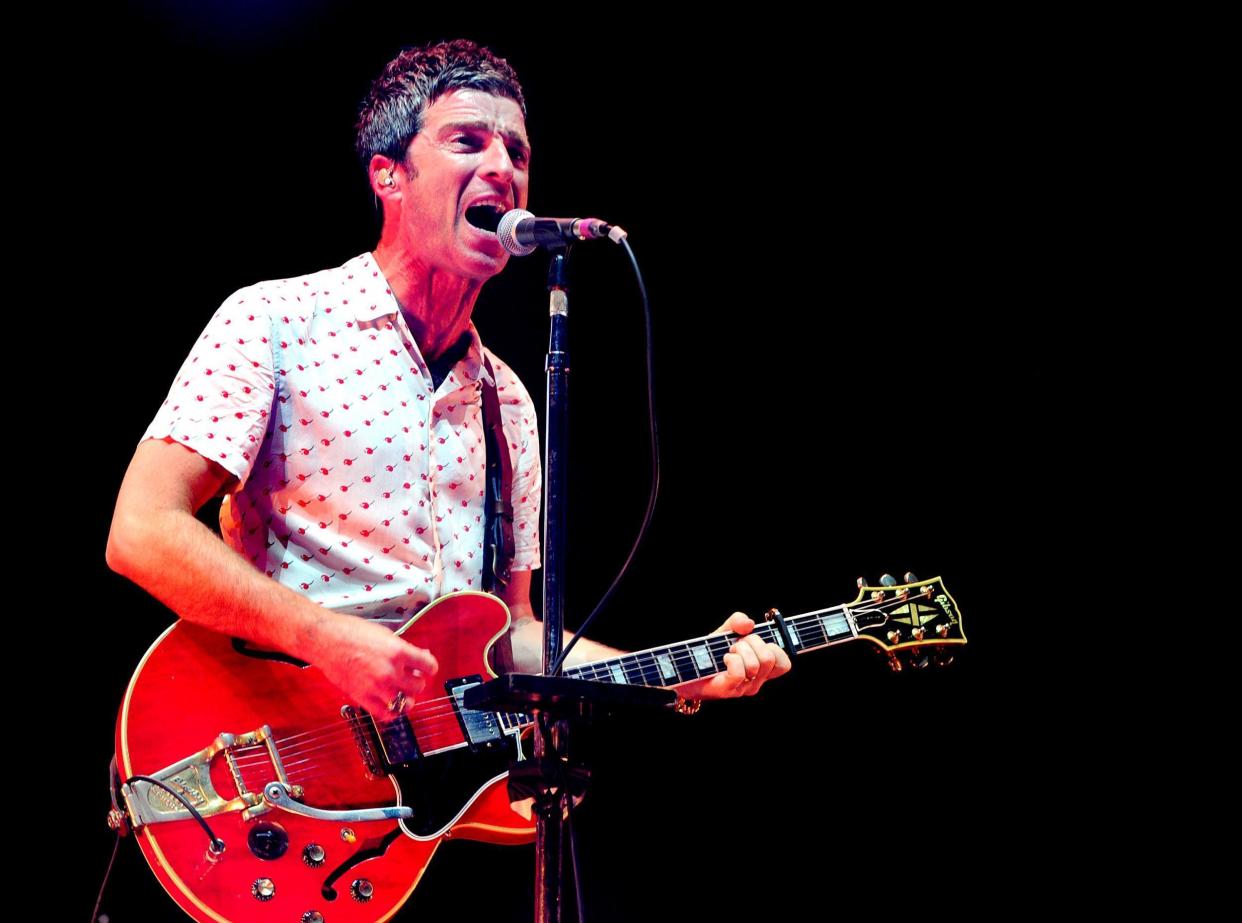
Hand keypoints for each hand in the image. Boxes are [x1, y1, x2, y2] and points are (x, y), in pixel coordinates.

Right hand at [311, 614, 438, 715]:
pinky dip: (392, 712)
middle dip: (417, 680)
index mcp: (398, 652)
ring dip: (406, 697)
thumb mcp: (385, 634)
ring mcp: (377, 687)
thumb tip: (418, 656)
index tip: (426, 667)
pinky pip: (386, 714)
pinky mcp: (363, 698)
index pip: (430, 666)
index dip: (429, 666)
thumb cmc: (351, 632)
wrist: (325, 640)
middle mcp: (390, 671)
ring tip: (401, 690)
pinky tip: (390, 703)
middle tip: (410, 676)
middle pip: (419, 686)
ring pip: (406, 703)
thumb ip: (403, 648)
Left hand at [675, 612, 791, 700]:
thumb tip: (749, 623)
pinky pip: (739, 672)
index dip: (775, 647)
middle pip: (770, 658)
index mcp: (761, 669)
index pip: (784, 663)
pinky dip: (731, 659)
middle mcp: (756, 681)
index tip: (756, 641)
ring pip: (755, 664)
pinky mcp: (728, 690)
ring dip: (739, 650)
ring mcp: (743, 687)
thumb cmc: (709, 653)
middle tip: (736, 644)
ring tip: (727, 652)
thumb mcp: (726, 632)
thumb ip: (738, 622)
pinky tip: (724, 658)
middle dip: (752, 642)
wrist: (686, 669)